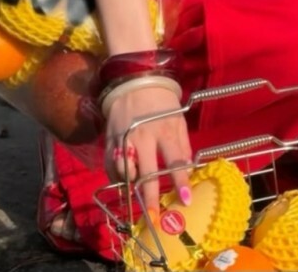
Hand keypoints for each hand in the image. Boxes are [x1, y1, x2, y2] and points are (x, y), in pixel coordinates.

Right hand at [104, 85, 191, 215]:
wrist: (135, 81)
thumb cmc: (162, 103)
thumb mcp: (178, 118)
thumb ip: (182, 145)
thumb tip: (188, 171)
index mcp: (165, 129)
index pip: (175, 159)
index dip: (180, 181)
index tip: (185, 200)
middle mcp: (143, 135)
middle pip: (147, 172)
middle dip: (150, 197)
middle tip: (154, 217)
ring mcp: (124, 138)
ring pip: (125, 172)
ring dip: (132, 185)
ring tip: (137, 191)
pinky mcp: (109, 140)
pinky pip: (111, 167)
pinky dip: (118, 176)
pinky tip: (125, 178)